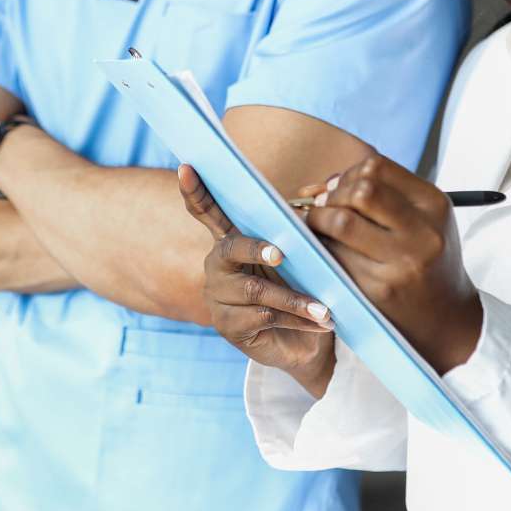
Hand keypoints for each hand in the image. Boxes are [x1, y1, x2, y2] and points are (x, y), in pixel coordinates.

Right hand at [179, 164, 337, 396]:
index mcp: (231, 241)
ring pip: (254, 290)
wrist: (307, 342)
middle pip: (231, 249)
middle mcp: (217, 265)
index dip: (195, 191)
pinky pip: (263, 317)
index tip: (186, 167)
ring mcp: (218, 297)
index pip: (208, 212)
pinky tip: (320, 322)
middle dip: (256, 249)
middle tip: (280, 255)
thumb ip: (303, 228)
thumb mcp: (305, 257)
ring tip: (324, 308)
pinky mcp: (227, 327)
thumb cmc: (302, 289)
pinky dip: (295, 319)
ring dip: (293, 299)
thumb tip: (315, 197)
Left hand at [305, 155, 483, 373]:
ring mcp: (402, 261)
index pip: (377, 167)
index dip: (347, 175)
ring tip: (319, 227)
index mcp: (434, 204)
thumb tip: (317, 186)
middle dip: (332, 195)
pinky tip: (324, 249)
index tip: (337, 190)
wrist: (448, 319)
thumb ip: (378, 196)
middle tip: (325, 209)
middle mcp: (423, 231)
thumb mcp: (420, 221)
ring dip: (318, 219)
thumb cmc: (425, 262)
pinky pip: (336, 255)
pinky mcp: (380, 288)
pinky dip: (320, 246)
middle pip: (360, 190)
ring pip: (342, 220)